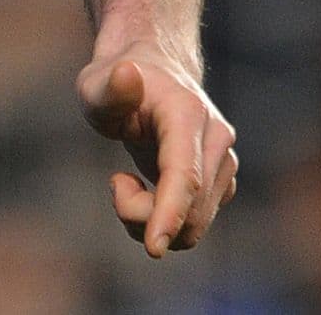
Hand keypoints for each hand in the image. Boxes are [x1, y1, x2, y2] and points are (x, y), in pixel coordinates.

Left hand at [79, 42, 237, 255]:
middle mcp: (217, 140)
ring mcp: (224, 163)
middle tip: (115, 183)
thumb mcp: (96, 83)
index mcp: (188, 114)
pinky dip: (163, 220)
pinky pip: (196, 221)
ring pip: (195, 222)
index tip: (153, 248)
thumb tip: (127, 74)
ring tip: (123, 181)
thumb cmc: (116, 80)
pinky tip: (143, 188)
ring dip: (151, 220)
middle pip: (190, 207)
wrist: (151, 72)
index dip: (169, 213)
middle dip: (144, 215)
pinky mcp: (222, 182)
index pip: (185, 176)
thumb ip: (109, 89)